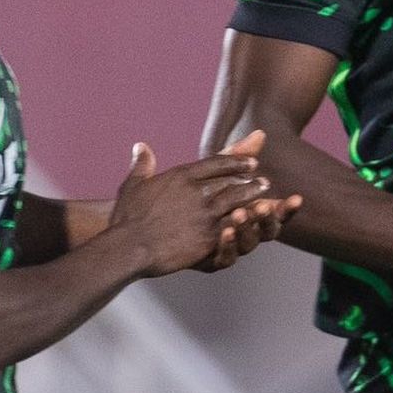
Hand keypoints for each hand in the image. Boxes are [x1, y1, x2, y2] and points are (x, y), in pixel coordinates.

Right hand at [109, 143, 271, 276]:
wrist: (130, 245)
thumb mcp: (133, 185)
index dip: (234, 160)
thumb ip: (142, 165)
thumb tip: (141, 146)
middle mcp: (197, 191)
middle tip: (261, 176)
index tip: (248, 160)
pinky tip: (256, 218)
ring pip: (237, 198)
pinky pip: (234, 223)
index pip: (215, 163)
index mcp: (181, 176)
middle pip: (230, 179)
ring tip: (264, 191)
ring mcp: (205, 213)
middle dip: (247, 176)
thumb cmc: (127, 217)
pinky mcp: (208, 234)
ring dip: (252, 193)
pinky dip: (247, 218)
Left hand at [198, 130, 303, 271]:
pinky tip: (225, 231)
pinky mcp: (211, 259)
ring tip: (240, 213)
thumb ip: (238, 157)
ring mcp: (230, 247)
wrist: (160, 220)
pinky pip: (225, 257)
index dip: (287, 208)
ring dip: (248, 228)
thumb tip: (260, 133)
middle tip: (264, 205)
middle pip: (267, 231)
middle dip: (268, 218)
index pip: (277, 212)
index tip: (296, 198)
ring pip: (248, 243)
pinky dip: (228, 246)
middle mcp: (246, 232)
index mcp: (253, 214)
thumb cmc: (195, 193)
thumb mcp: (214, 173)